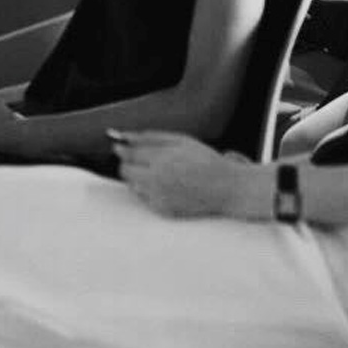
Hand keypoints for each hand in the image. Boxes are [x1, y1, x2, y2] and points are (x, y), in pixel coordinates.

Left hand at [113, 130, 265, 219]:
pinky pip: (144, 198)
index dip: (121, 148)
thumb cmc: (206, 161)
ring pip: (132, 185)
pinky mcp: (163, 210)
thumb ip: (149, 137)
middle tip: (141, 159)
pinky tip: (167, 185)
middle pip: (124, 171)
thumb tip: (123, 136)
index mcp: (162, 161)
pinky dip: (149, 190)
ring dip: (138, 177)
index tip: (118, 145)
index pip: (128, 154)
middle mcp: (157, 181)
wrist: (228, 189)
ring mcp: (160, 198)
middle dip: (129, 163)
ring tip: (160, 172)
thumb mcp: (180, 141)